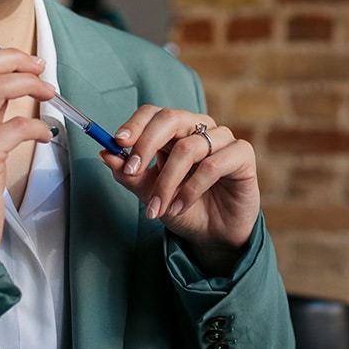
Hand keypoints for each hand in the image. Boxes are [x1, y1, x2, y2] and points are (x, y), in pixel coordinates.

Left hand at [99, 106, 259, 274]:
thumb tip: (106, 153)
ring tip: (158, 207)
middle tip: (132, 170)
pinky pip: (212, 165)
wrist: (214, 235)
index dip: (135, 124)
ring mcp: (222, 139)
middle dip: (146, 143)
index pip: (153, 113)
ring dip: (167, 181)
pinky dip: (191, 189)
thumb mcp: (151, 194)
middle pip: (171, 118)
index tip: (117, 142)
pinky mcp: (242, 154)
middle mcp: (199, 128)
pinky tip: (181, 207)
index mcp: (175, 131)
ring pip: (188, 147)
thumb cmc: (184, 208)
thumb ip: (130, 175)